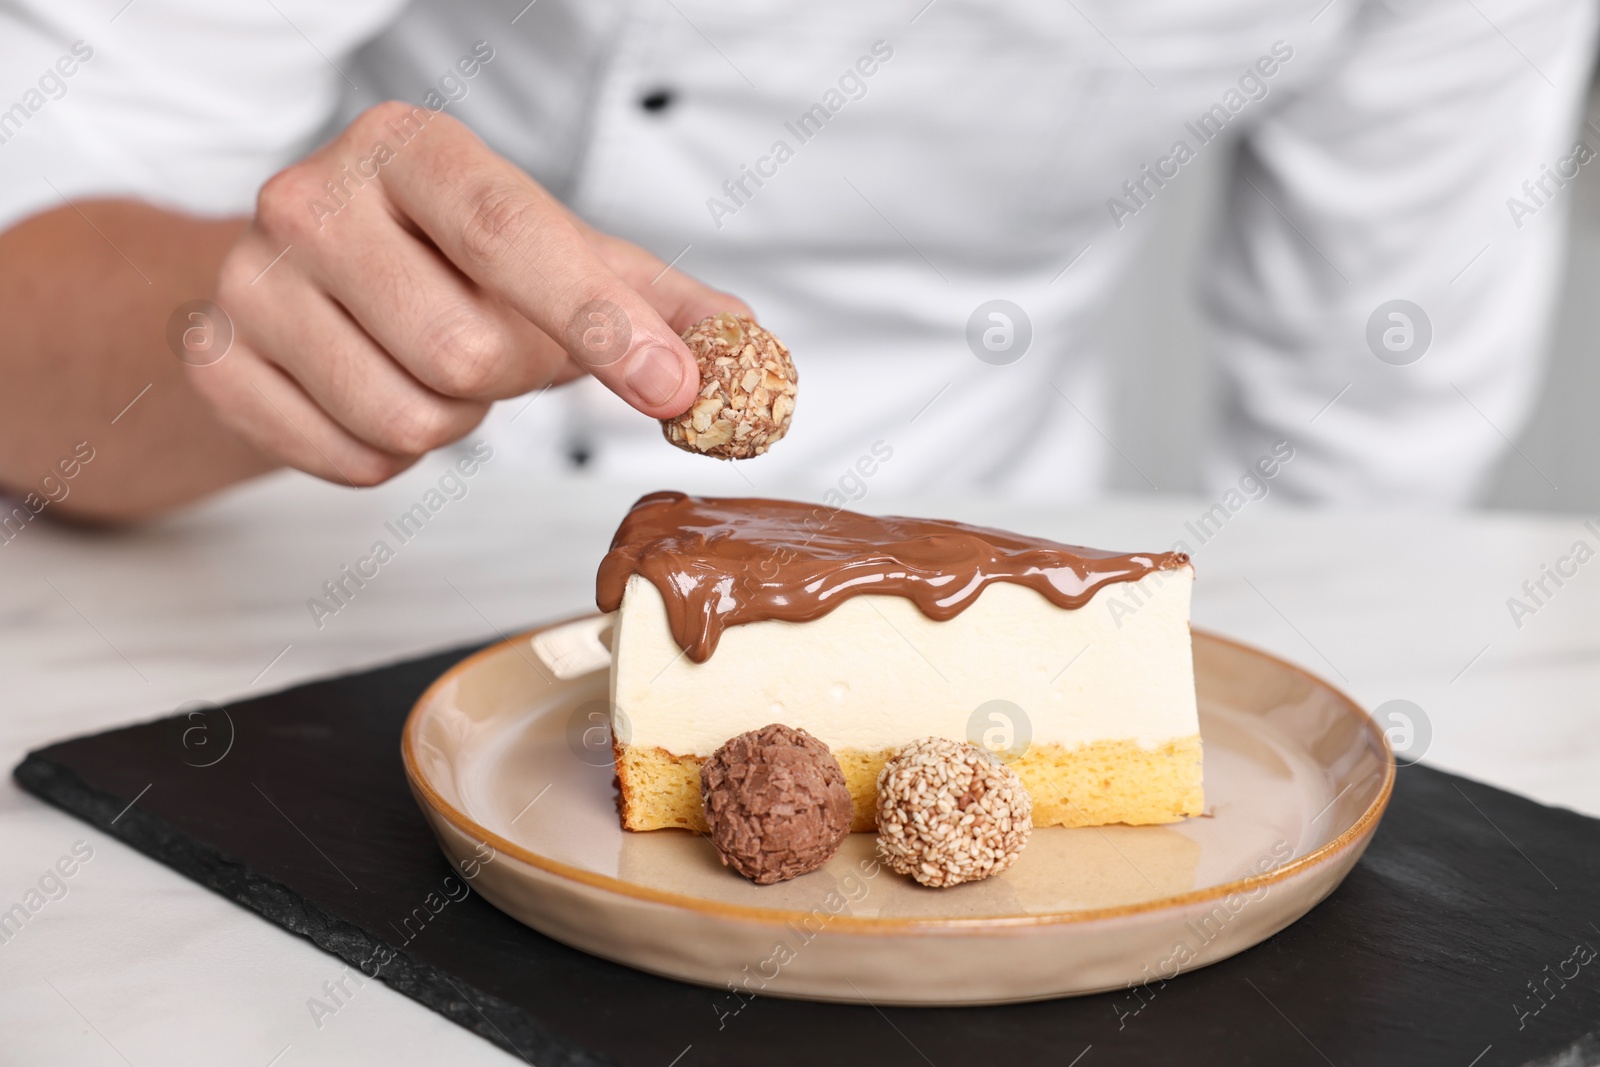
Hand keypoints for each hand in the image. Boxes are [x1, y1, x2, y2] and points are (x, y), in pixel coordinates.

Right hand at [192, 101, 746, 484]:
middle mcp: (314, 195)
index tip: (673, 387)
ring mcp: (250, 277)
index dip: (600, 318)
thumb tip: (754, 358)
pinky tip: (374, 394)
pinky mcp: (215, 357)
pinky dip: (388, 454)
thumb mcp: (563, 262)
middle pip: (465, 354)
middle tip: (488, 347)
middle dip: (508, 378)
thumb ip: (663, 306)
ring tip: (426, 364)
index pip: (511, 232)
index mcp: (415, 148)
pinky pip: (350, 461)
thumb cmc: (452, 264)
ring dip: (450, 420)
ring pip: (409, 419)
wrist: (307, 277)